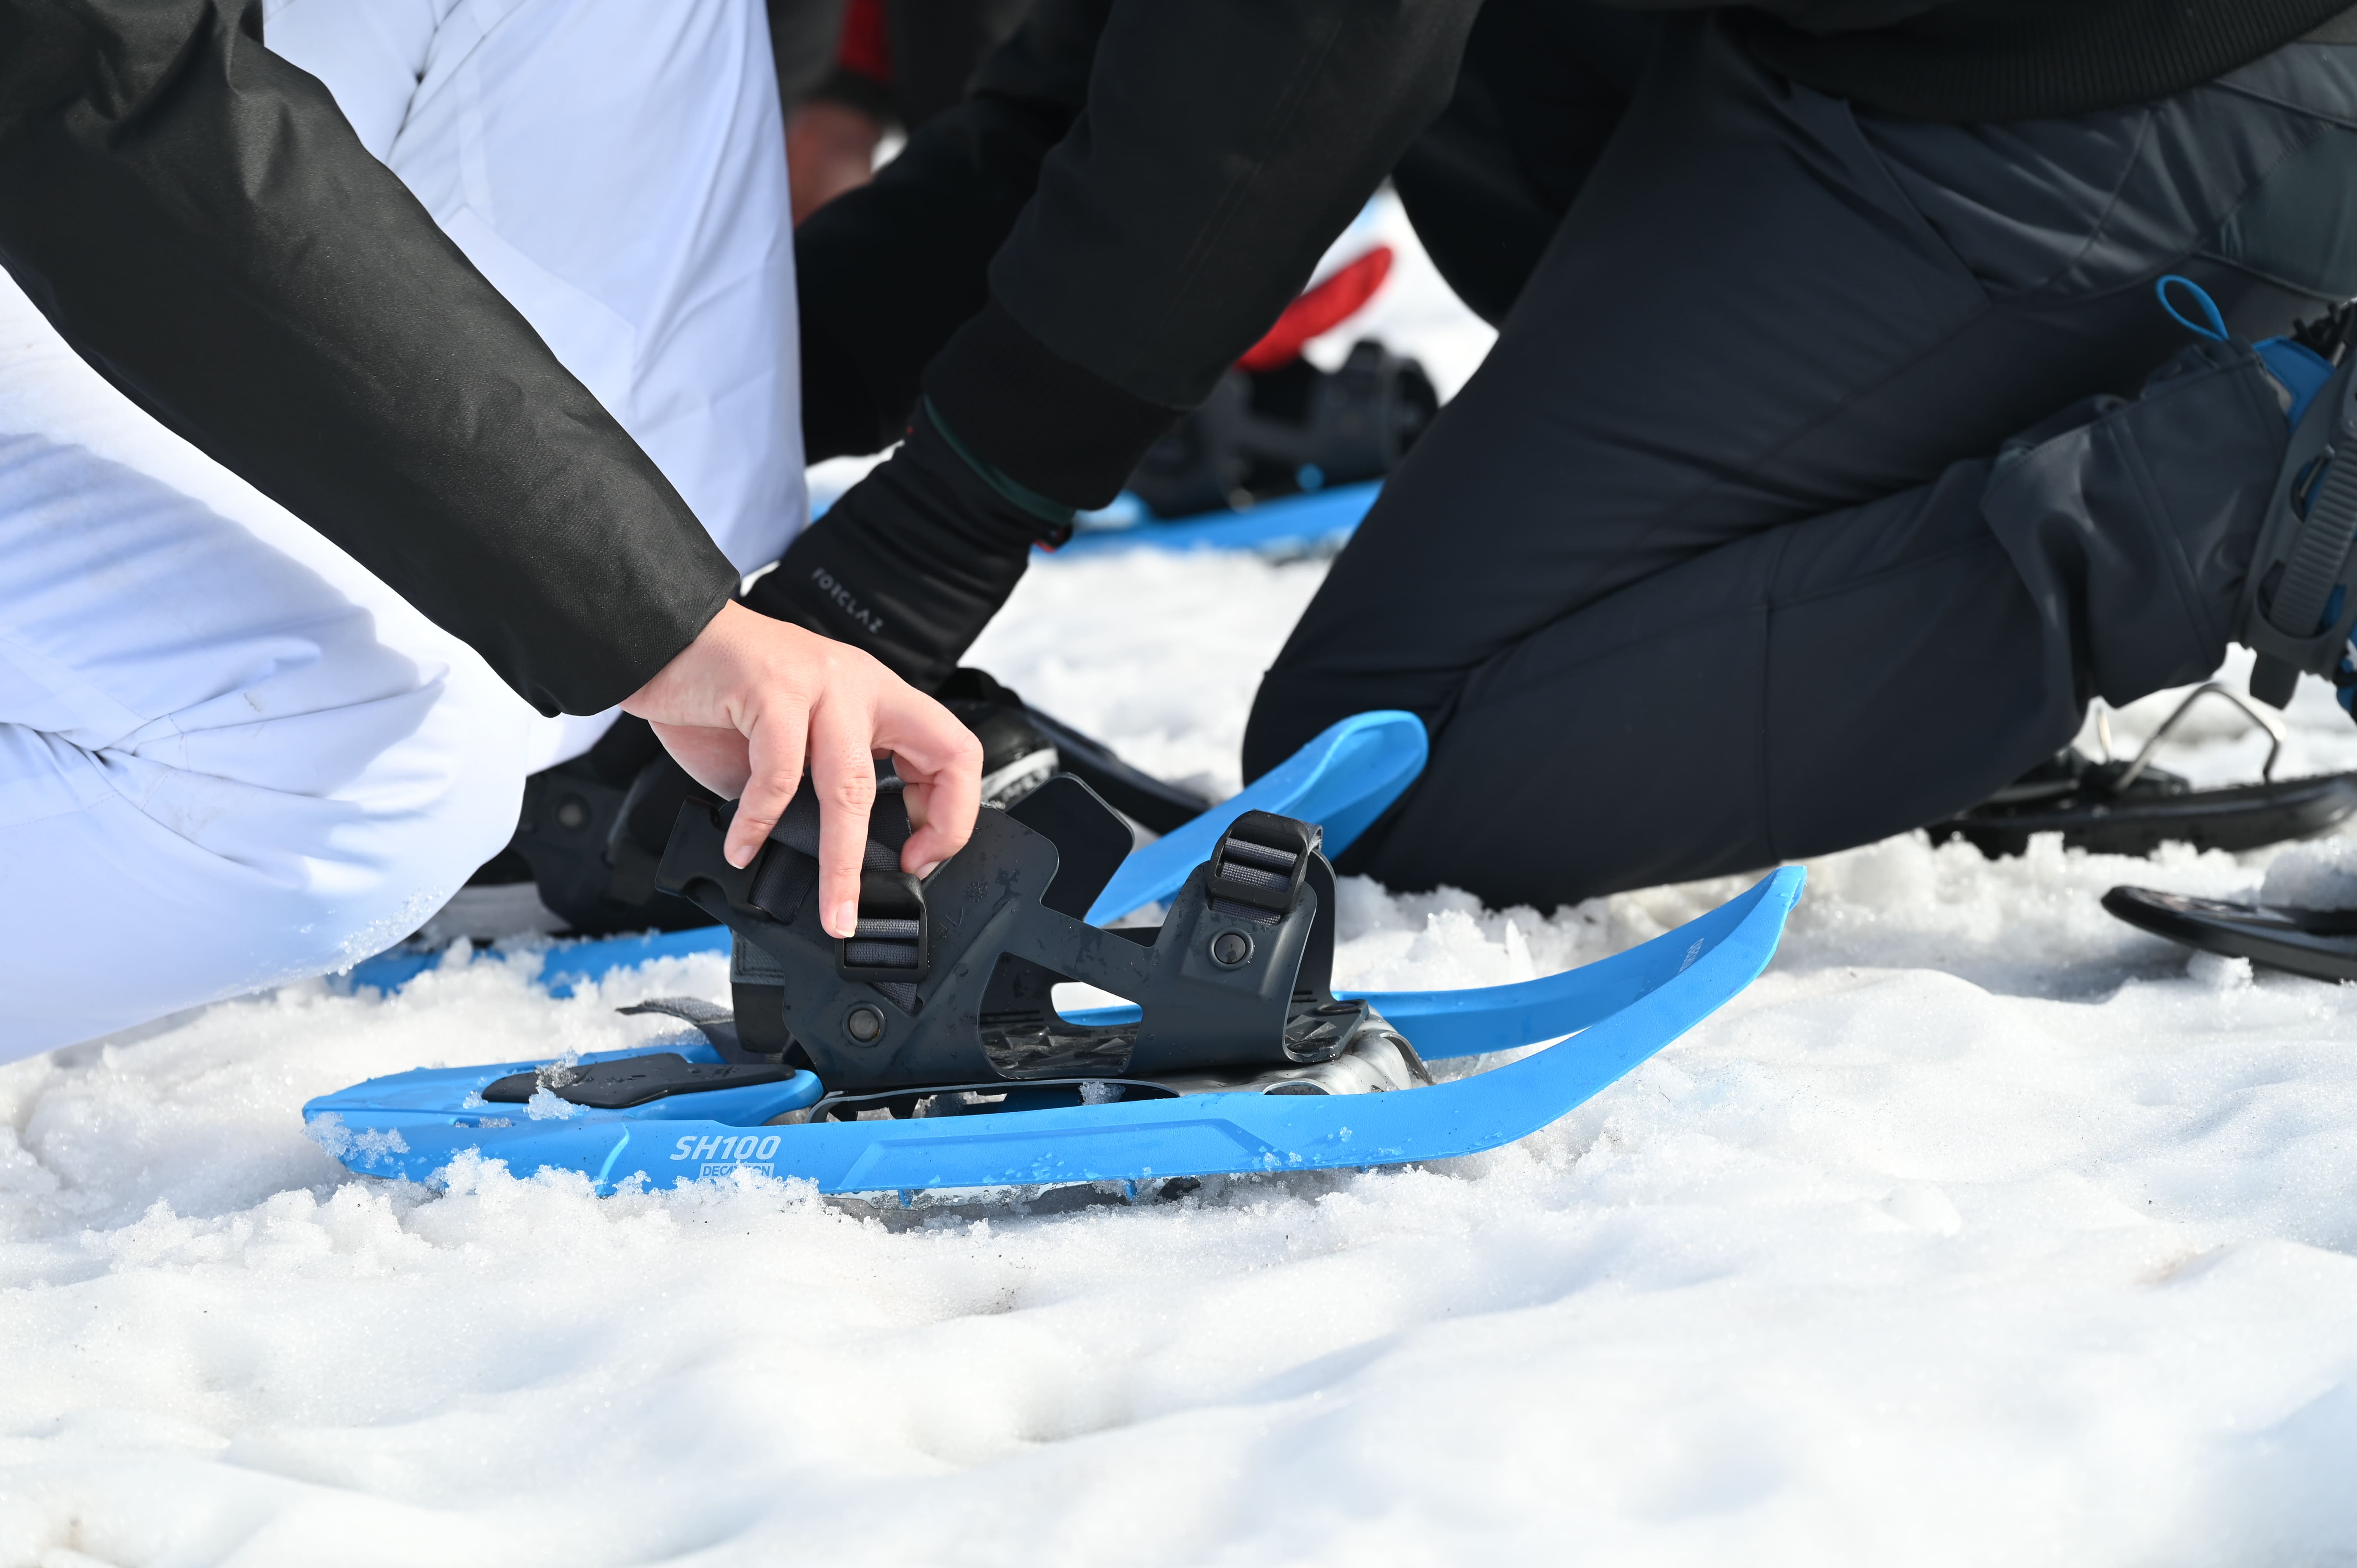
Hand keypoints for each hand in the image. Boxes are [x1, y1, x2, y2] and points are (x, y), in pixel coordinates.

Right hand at [621, 601, 981, 937]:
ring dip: (842, 862)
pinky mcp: (772, 688)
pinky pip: (780, 774)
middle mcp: (859, 685)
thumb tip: (836, 862)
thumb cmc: (723, 692)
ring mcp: (820, 683)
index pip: (955, 751)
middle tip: (903, 884)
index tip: (922, 853)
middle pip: (933, 761)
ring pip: (853, 786)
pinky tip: (743, 848)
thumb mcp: (791, 746)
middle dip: (933, 836)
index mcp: (876, 697)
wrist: (659, 638)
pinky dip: (759, 824)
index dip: (951, 810)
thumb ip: (818, 794)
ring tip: (833, 909)